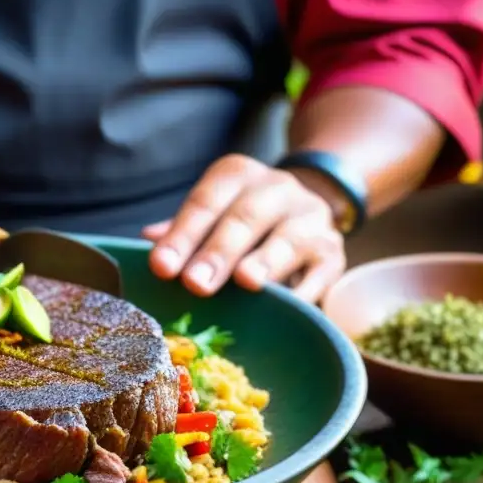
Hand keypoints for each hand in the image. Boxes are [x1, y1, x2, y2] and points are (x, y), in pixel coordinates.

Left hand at [143, 154, 346, 302]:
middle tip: (195, 283)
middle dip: (218, 252)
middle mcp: (277, 189)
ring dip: (265, 262)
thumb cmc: (243, 223)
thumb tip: (150, 239)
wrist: (308, 212)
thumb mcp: (212, 215)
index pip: (206, 201)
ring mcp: (311, 218)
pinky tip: (284, 306)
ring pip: (288, 238)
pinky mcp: (333, 253)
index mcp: (237, 176)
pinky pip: (319, 271)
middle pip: (245, 218)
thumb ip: (182, 229)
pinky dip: (301, 291)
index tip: (161, 266)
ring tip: (245, 282)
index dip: (182, 235)